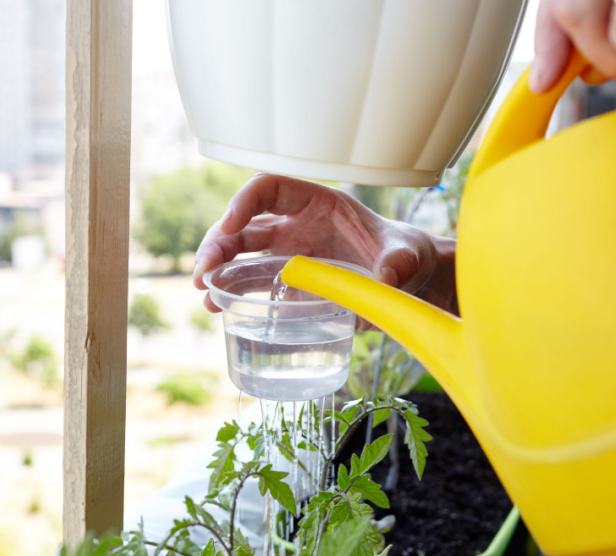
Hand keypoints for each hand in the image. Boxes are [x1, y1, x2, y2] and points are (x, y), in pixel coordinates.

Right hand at [193, 174, 455, 312]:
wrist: (412, 281)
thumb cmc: (408, 255)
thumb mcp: (407, 254)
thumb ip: (399, 261)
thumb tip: (389, 275)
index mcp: (319, 203)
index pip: (270, 189)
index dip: (244, 203)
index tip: (229, 227)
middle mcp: (297, 225)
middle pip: (245, 223)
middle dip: (218, 242)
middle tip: (204, 271)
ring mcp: (290, 254)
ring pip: (241, 253)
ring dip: (218, 268)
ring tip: (204, 291)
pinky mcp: (291, 283)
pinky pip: (254, 283)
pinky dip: (233, 292)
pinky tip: (217, 307)